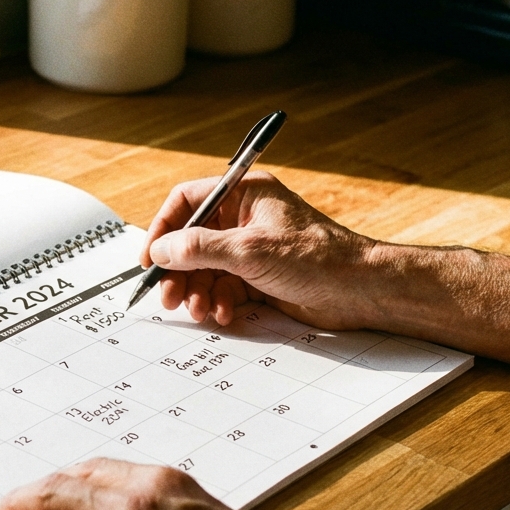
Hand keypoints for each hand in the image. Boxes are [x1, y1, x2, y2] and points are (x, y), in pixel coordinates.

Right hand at [143, 172, 378, 328]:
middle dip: (178, 271)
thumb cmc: (316, 258)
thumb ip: (199, 249)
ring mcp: (250, 249)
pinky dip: (218, 303)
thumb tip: (161, 250)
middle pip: (191, 241)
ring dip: (196, 292)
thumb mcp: (249, 250)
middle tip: (168, 297)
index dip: (163, 229)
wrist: (359, 291)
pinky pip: (223, 289)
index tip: (150, 259)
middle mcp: (244, 218)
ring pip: (204, 269)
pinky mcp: (258, 277)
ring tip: (198, 311)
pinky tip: (224, 314)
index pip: (187, 202)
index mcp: (243, 194)